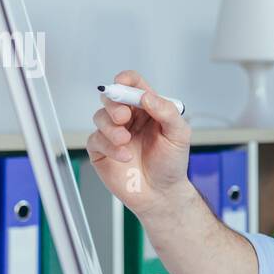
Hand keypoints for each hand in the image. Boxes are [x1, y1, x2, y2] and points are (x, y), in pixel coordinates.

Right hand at [86, 69, 191, 216]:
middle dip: (114, 104)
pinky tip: (125, 156)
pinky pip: (95, 140)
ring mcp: (113, 134)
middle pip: (111, 97)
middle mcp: (129, 119)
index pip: (133, 85)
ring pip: (99, 117)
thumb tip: (146, 96)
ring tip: (125, 141)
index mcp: (147, 109)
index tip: (122, 82)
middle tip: (123, 117)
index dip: (126, 80)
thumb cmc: (171, 164)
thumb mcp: (179, 134)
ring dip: (111, 127)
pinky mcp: (102, 151)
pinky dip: (109, 147)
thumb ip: (166, 112)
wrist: (162, 194)